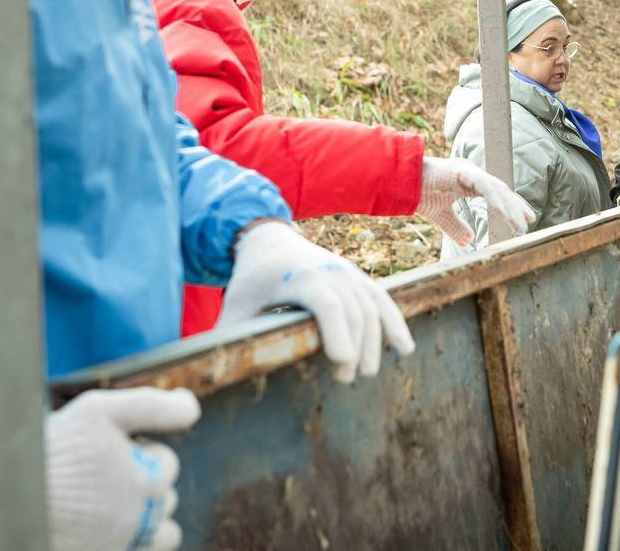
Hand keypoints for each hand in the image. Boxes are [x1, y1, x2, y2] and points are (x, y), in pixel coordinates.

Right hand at [46, 387, 200, 550]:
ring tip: (105, 506)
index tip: (107, 451)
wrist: (3, 495)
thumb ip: (153, 407)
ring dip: (146, 520)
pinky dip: (131, 541)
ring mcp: (123, 545)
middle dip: (143, 484)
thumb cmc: (52, 450)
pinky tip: (98, 525)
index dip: (140, 451)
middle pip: (164, 498)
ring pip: (162, 535)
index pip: (166, 463)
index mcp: (150, 481)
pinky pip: (139, 550)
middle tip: (99, 477)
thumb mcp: (101, 411)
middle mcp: (143, 519)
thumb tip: (191, 405)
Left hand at [219, 221, 414, 382]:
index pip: (326, 303)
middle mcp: (331, 271)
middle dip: (354, 347)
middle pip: (353, 311)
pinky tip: (404, 349)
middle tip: (343, 380)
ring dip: (374, 341)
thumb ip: (230, 338)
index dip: (336, 330)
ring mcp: (348, 273)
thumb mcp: (235, 306)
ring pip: (372, 307)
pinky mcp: (358, 279)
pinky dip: (395, 323)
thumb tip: (215, 375)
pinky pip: (383, 300)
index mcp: (299, 276)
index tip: (341, 360)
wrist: (270, 240)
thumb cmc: (250, 279)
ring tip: (366, 373)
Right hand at [415, 156, 535, 245]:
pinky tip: (505, 214)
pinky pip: (486, 188)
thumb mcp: (441, 215)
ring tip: (521, 225)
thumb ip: (455, 225)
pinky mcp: (464, 173)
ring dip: (511, 207)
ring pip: (497, 189)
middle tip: (529, 221)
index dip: (510, 205)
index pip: (495, 193)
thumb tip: (469, 241)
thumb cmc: (419, 194)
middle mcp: (472, 173)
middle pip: (501, 190)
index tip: (523, 219)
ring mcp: (469, 171)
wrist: (402, 184)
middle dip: (516, 206)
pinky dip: (497, 201)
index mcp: (468, 181)